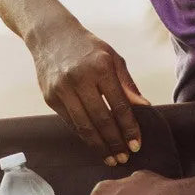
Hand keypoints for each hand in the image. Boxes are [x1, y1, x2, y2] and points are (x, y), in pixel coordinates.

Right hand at [29, 21, 149, 165]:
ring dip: (99, 146)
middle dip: (115, 142)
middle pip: (101, 119)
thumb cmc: (88, 48)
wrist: (51, 35)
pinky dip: (83, 136)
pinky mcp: (49, 97)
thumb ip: (127, 84)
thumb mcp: (112, 58)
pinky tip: (95, 144)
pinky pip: (70, 122)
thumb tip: (145, 107)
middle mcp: (80, 78)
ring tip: (111, 159)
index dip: (129, 128)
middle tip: (124, 158)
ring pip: (83, 125)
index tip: (136, 145)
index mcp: (101, 67)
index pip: (119, 104)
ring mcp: (62, 88)